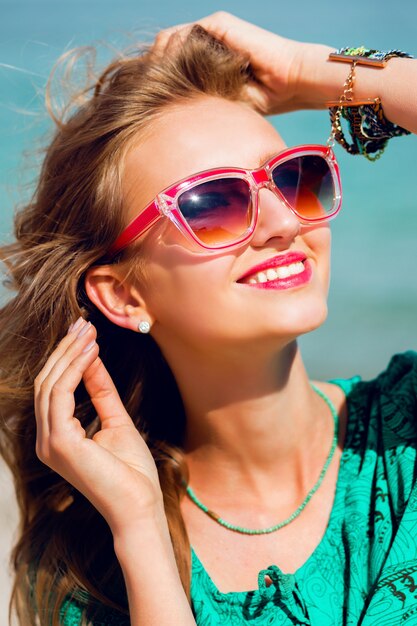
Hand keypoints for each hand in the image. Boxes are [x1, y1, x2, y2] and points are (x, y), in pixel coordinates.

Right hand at [34, 318, 163, 535]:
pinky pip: (60, 395)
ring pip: (50, 385)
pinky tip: (91, 353)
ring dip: (70, 354)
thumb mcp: (117, 421)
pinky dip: (74, 370)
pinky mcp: (60, 442)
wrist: (141, 506)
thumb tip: (93, 360)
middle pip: (47, 383)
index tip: (85, 334)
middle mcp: (46, 440)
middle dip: (65, 351)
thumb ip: (101, 392)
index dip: (67, 359)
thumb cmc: (132, 472)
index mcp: (57, 437)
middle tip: (83, 325)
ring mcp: (50, 443)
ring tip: (88, 333)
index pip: (53, 390)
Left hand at [154, 12, 330, 113]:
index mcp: (208, 56)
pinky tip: (169, 75)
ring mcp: (213, 29)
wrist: (292, 83)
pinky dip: (173, 54)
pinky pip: (183, 35)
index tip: (146, 99)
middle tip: (143, 93)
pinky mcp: (219, 24)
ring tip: (154, 88)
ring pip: (169, 40)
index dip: (156, 78)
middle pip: (165, 47)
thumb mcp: (220, 102)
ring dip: (158, 63)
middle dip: (152, 70)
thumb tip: (164, 114)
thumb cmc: (263, 100)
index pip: (171, 61)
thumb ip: (196, 99)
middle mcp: (209, 38)